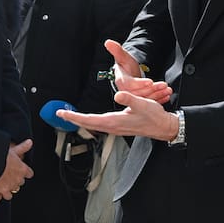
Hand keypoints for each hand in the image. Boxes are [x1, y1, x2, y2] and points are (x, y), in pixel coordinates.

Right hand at [0, 139, 33, 200]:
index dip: (26, 172)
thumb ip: (23, 147)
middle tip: (11, 175)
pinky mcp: (4, 190)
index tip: (22, 171)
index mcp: (23, 169)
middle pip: (22, 181)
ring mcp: (12, 185)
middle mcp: (19, 178)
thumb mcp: (14, 150)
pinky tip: (3, 190)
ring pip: (16, 188)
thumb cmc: (2, 155)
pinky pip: (8, 196)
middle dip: (17, 179)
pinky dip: (6, 194)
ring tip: (7, 181)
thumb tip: (30, 142)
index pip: (29, 173)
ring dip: (12, 185)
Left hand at [57, 90, 178, 140]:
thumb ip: (130, 99)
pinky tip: (89, 118)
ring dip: (81, 120)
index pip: (89, 119)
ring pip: (93, 124)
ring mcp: (116, 127)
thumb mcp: (143, 104)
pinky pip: (100, 124)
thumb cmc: (154, 116)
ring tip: (70, 115)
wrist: (163, 127)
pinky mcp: (119, 126)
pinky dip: (90, 120)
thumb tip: (118, 95)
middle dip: (73, 118)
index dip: (75, 116)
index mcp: (114, 121)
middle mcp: (113, 126)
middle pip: (88, 123)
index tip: (62, 113)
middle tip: (60, 113)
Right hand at [104, 40, 171, 103]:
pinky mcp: (140, 101)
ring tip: (167, 89)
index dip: (140, 83)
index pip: (129, 84)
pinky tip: (166, 96)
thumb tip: (108, 42)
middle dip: (152, 90)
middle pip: (139, 93)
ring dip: (158, 95)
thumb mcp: (122, 56)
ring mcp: (133, 97)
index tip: (150, 81)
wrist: (129, 73)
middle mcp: (126, 91)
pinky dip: (159, 99)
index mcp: (121, 80)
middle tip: (164, 85)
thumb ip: (116, 50)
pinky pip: (149, 101)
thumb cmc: (126, 65)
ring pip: (145, 98)